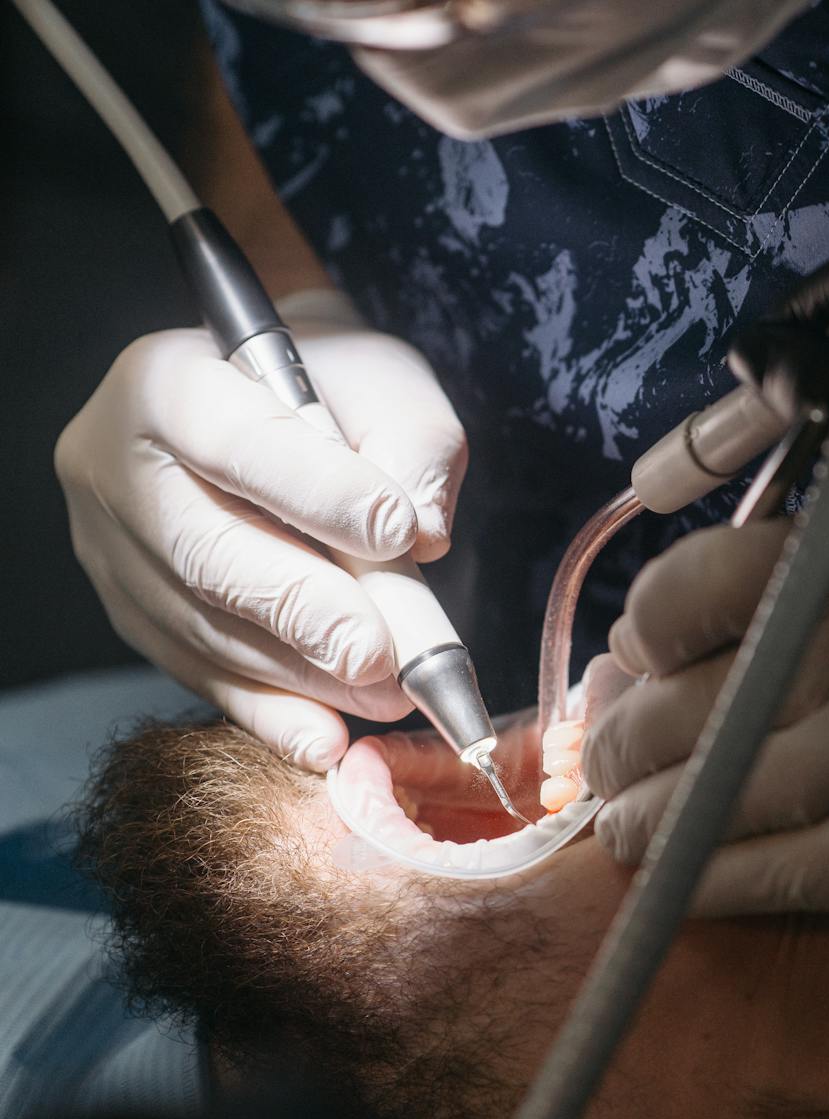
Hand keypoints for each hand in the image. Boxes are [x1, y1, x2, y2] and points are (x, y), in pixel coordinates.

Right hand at [55, 290, 468, 769]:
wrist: (278, 404)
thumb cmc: (336, 386)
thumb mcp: (388, 381)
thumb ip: (412, 445)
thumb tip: (423, 540)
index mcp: (167, 381)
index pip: (238, 444)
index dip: (318, 493)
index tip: (398, 532)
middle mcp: (116, 466)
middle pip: (205, 552)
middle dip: (303, 610)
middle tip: (379, 653)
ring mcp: (113, 548)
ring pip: (204, 625)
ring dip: (302, 672)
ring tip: (385, 691)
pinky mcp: (134, 614)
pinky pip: (200, 672)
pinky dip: (270, 710)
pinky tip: (326, 736)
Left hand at [583, 517, 828, 984]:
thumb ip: (783, 621)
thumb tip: (616, 667)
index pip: (696, 585)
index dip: (649, 634)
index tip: (649, 665)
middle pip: (683, 702)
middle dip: (626, 747)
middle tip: (615, 769)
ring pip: (700, 796)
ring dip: (643, 823)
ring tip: (634, 827)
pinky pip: (745, 873)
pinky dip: (694, 882)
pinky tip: (682, 877)